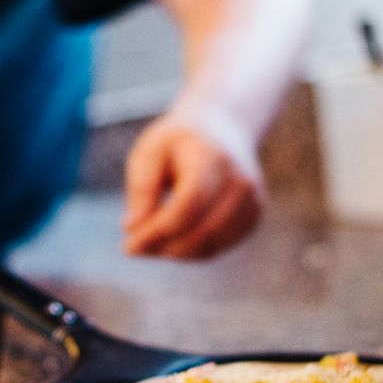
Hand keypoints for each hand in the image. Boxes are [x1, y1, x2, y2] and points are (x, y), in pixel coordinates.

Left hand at [121, 105, 265, 259]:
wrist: (222, 128)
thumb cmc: (177, 143)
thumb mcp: (150, 154)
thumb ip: (142, 190)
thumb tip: (133, 231)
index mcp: (212, 158)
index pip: (188, 206)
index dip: (157, 231)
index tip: (128, 245)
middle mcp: (240, 181)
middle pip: (202, 232)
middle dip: (163, 247)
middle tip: (133, 249)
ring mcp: (252, 200)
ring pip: (210, 246)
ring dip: (175, 254)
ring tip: (148, 244)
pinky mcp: (253, 216)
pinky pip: (218, 248)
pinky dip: (190, 252)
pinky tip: (170, 241)